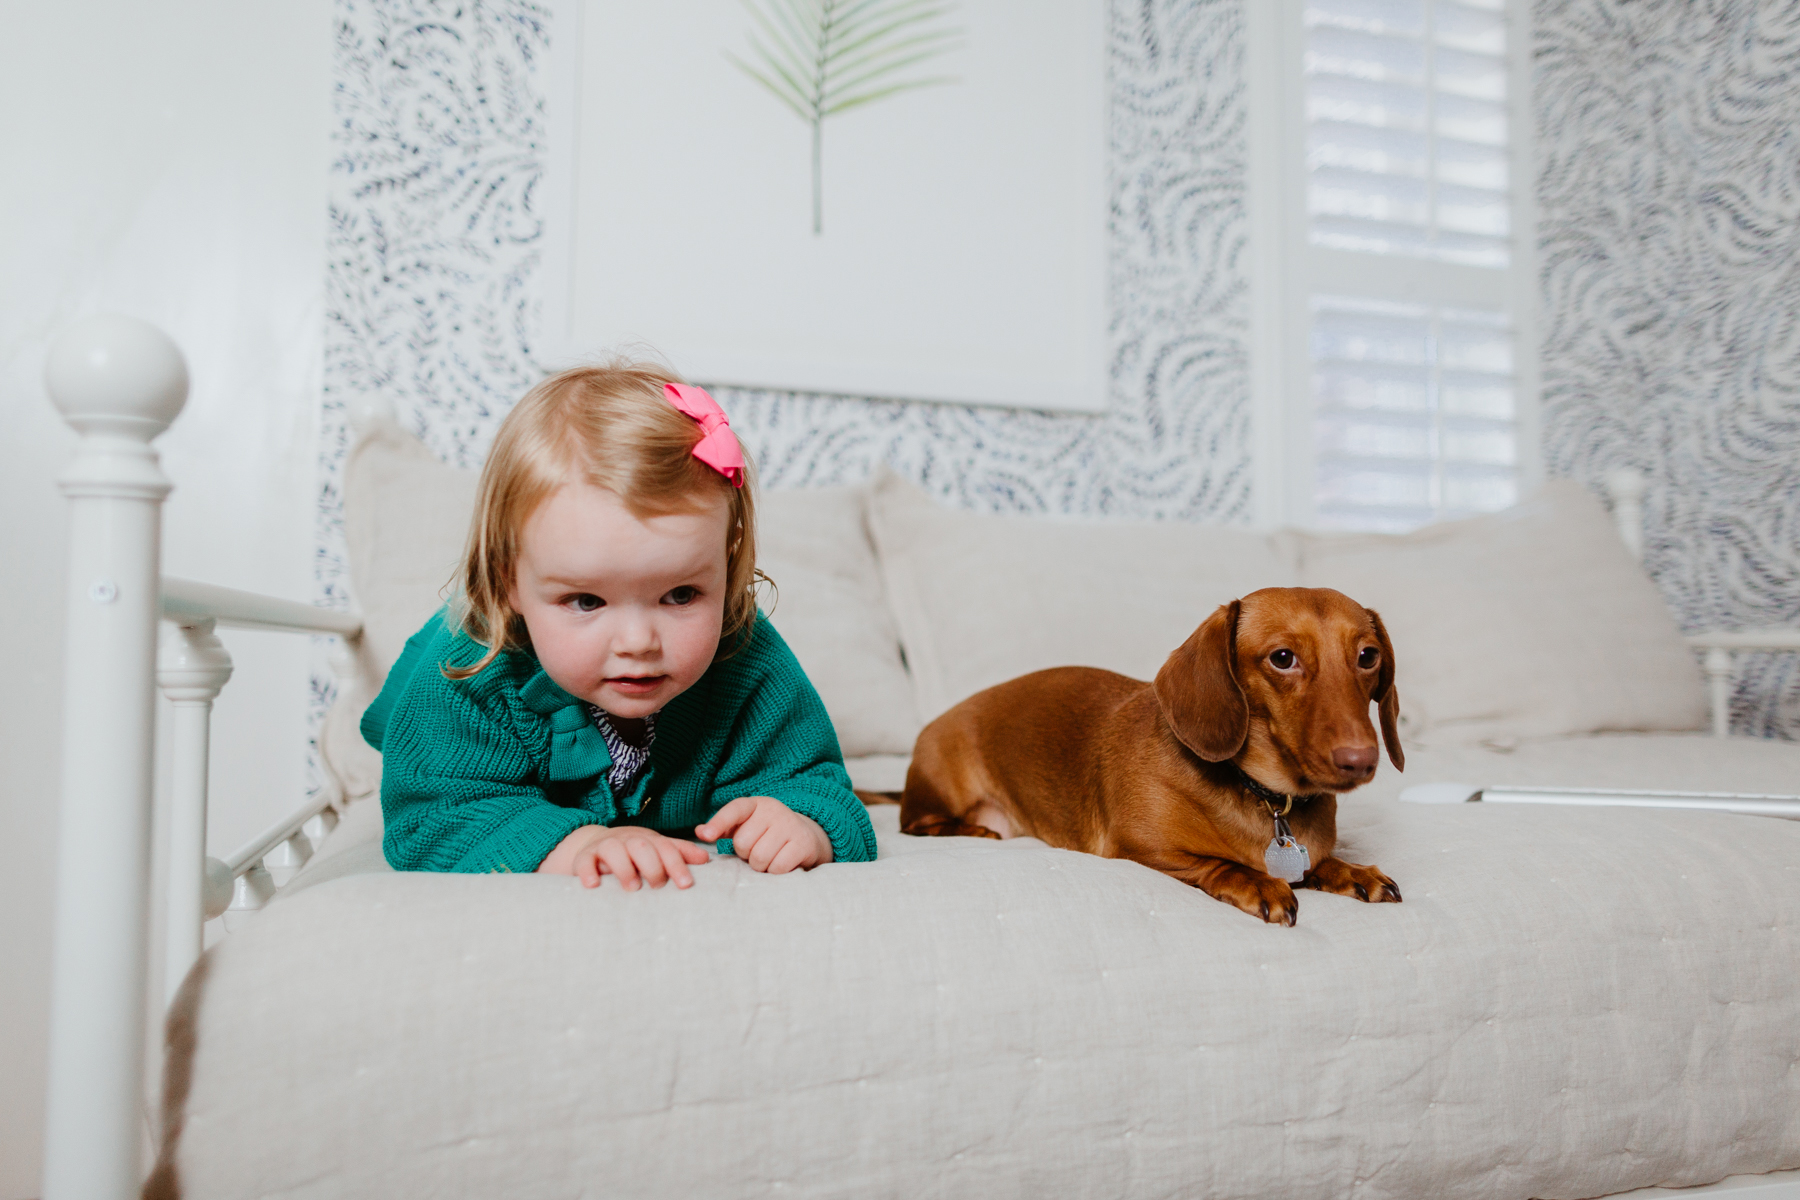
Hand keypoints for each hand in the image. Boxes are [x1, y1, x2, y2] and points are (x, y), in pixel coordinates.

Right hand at [538, 825, 709, 890]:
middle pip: (641, 846)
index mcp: (648, 840)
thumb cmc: (633, 852)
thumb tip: (705, 859)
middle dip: (652, 865)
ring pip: (613, 849)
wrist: (594, 844)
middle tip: (657, 886)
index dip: (677, 864)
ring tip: (632, 888)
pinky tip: (593, 885)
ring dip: (624, 868)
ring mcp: (605, 847)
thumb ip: (679, 853)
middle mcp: (627, 840)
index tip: (686, 884)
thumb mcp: (656, 849)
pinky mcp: (584, 857)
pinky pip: (584, 861)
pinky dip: (588, 872)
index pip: (665, 848)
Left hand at [696, 796, 833, 873]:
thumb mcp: (746, 826)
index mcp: (756, 804)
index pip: (735, 810)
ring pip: (759, 857)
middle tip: (758, 850)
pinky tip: (782, 863)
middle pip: (743, 843)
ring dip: (761, 865)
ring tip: (769, 857)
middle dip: (746, 854)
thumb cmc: (767, 834)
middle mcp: (774, 810)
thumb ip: (723, 829)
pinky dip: (776, 871)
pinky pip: (777, 867)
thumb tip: (700, 831)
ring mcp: (790, 825)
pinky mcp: (803, 843)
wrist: (806, 837)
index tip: (706, 836)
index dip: (718, 823)